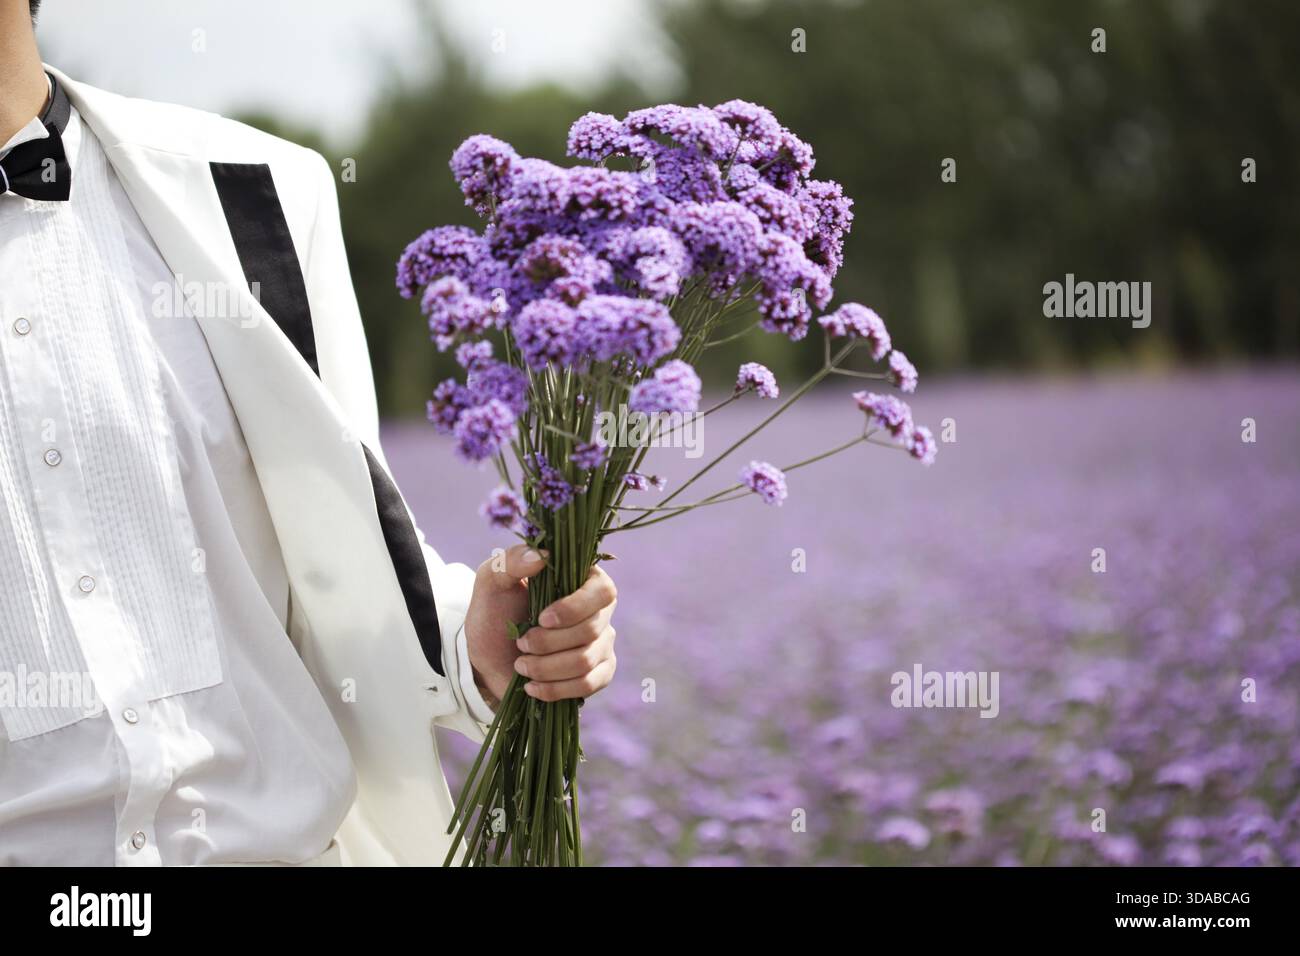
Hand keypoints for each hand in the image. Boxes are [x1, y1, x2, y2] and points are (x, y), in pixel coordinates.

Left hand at [464, 544, 617, 705]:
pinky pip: (588, 685)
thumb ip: (510, 561)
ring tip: (521, 664)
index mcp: (583, 580)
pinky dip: (555, 689)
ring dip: (546, 667)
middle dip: (548, 642)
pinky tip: (532, 686)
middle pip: (592, 629)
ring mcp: (602, 643)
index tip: (541, 618)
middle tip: (521, 643)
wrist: (490, 658)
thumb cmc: (495, 613)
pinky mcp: (598, 673)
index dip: (575, 608)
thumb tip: (540, 556)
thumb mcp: (492, 582)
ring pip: (586, 661)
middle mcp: (600, 610)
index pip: (602, 591)